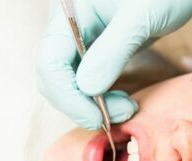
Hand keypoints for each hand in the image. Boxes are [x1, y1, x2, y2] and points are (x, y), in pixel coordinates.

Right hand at [37, 0, 191, 128]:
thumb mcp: (141, 18)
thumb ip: (113, 51)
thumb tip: (87, 88)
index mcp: (69, 13)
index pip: (50, 62)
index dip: (68, 96)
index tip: (97, 116)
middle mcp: (69, 27)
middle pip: (55, 77)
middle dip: (82, 103)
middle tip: (121, 113)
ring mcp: (83, 40)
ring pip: (71, 83)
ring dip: (93, 104)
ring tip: (126, 107)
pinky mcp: (99, 50)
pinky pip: (88, 81)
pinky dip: (102, 97)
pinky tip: (123, 100)